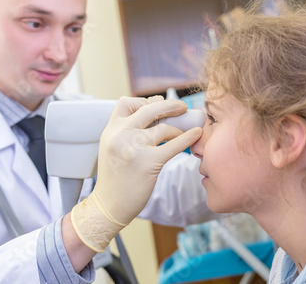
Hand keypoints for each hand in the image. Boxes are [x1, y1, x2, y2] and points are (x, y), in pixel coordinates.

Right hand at [71, 96, 201, 251]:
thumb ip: (128, 129)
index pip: (127, 102)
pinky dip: (188, 137)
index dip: (144, 101)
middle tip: (182, 107)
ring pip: (164, 127)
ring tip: (183, 133)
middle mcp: (120, 135)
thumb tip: (154, 108)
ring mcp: (134, 148)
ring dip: (178, 129)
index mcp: (111, 129)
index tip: (156, 106)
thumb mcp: (113, 146)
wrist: (109, 205)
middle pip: (150, 108)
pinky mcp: (149, 162)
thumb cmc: (116, 176)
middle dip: (170, 105)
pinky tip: (196, 134)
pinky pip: (174, 145)